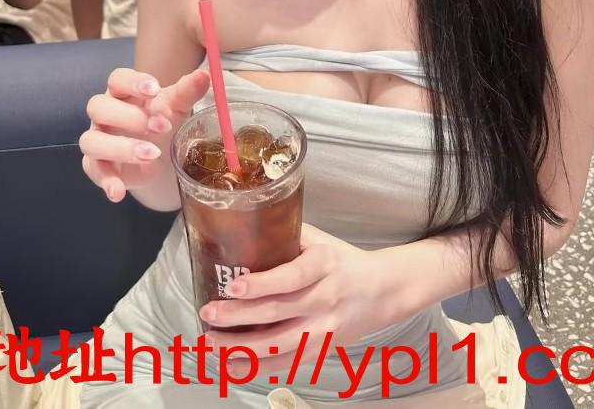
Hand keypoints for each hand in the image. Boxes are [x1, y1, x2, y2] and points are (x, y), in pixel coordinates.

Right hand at [80, 66, 209, 202]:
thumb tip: (204, 76)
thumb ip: (187, 91)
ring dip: (120, 148)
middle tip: (162, 127)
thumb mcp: (177, 106)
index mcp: (122, 92)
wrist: (159, 154)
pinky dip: (107, 181)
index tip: (154, 90)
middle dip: (130, 117)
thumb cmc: (162, 120)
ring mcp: (97, 139)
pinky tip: (119, 192)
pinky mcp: (97, 165)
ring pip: (92, 140)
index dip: (132, 82)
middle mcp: (104, 113)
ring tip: (152, 154)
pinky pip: (94, 171)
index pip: (117, 79)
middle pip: (99, 107)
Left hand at [201, 224, 419, 373]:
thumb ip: (287, 233)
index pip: (292, 277)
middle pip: (278, 314)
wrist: (384, 291)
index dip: (262, 283)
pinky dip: (257, 369)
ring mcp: (324, 329)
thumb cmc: (344, 261)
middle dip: (238, 317)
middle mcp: (325, 299)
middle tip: (208, 315)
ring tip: (211, 344)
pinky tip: (232, 366)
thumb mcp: (321, 239)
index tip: (234, 285)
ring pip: (278, 346)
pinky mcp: (322, 350)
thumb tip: (244, 224)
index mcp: (325, 265)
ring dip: (241, 349)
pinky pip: (286, 365)